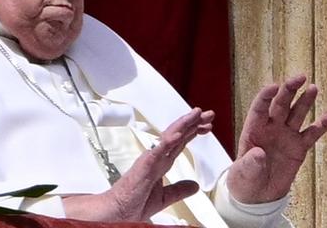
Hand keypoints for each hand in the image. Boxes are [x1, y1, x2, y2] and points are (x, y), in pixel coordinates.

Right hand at [63, 107, 213, 221]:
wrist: (118, 212)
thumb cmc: (133, 203)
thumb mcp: (164, 197)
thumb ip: (179, 189)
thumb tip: (195, 186)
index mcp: (161, 163)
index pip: (180, 143)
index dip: (193, 132)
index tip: (207, 126)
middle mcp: (156, 157)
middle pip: (177, 135)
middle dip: (193, 123)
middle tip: (208, 114)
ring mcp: (150, 160)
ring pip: (169, 137)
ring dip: (183, 125)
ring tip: (196, 114)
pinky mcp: (144, 167)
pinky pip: (157, 152)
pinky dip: (167, 142)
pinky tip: (178, 134)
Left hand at [228, 74, 326, 203]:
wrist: (257, 194)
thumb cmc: (245, 180)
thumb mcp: (243, 173)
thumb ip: (250, 163)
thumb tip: (258, 153)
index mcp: (253, 130)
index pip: (259, 108)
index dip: (266, 96)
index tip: (274, 86)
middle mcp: (270, 128)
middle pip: (280, 105)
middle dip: (289, 90)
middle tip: (300, 77)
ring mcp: (286, 136)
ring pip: (297, 114)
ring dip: (305, 101)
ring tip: (313, 88)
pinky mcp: (299, 148)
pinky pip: (311, 134)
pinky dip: (322, 125)